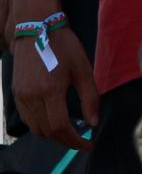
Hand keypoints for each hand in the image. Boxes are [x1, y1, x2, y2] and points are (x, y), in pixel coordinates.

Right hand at [12, 24, 97, 151]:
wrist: (37, 29)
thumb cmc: (64, 46)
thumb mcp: (83, 69)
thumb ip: (90, 98)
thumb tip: (93, 123)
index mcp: (50, 90)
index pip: (61, 128)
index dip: (76, 141)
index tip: (90, 144)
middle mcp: (32, 97)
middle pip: (47, 132)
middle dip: (66, 141)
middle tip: (82, 141)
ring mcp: (21, 96)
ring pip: (35, 129)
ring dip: (53, 136)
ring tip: (71, 134)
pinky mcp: (15, 94)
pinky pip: (28, 119)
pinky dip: (41, 126)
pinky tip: (55, 122)